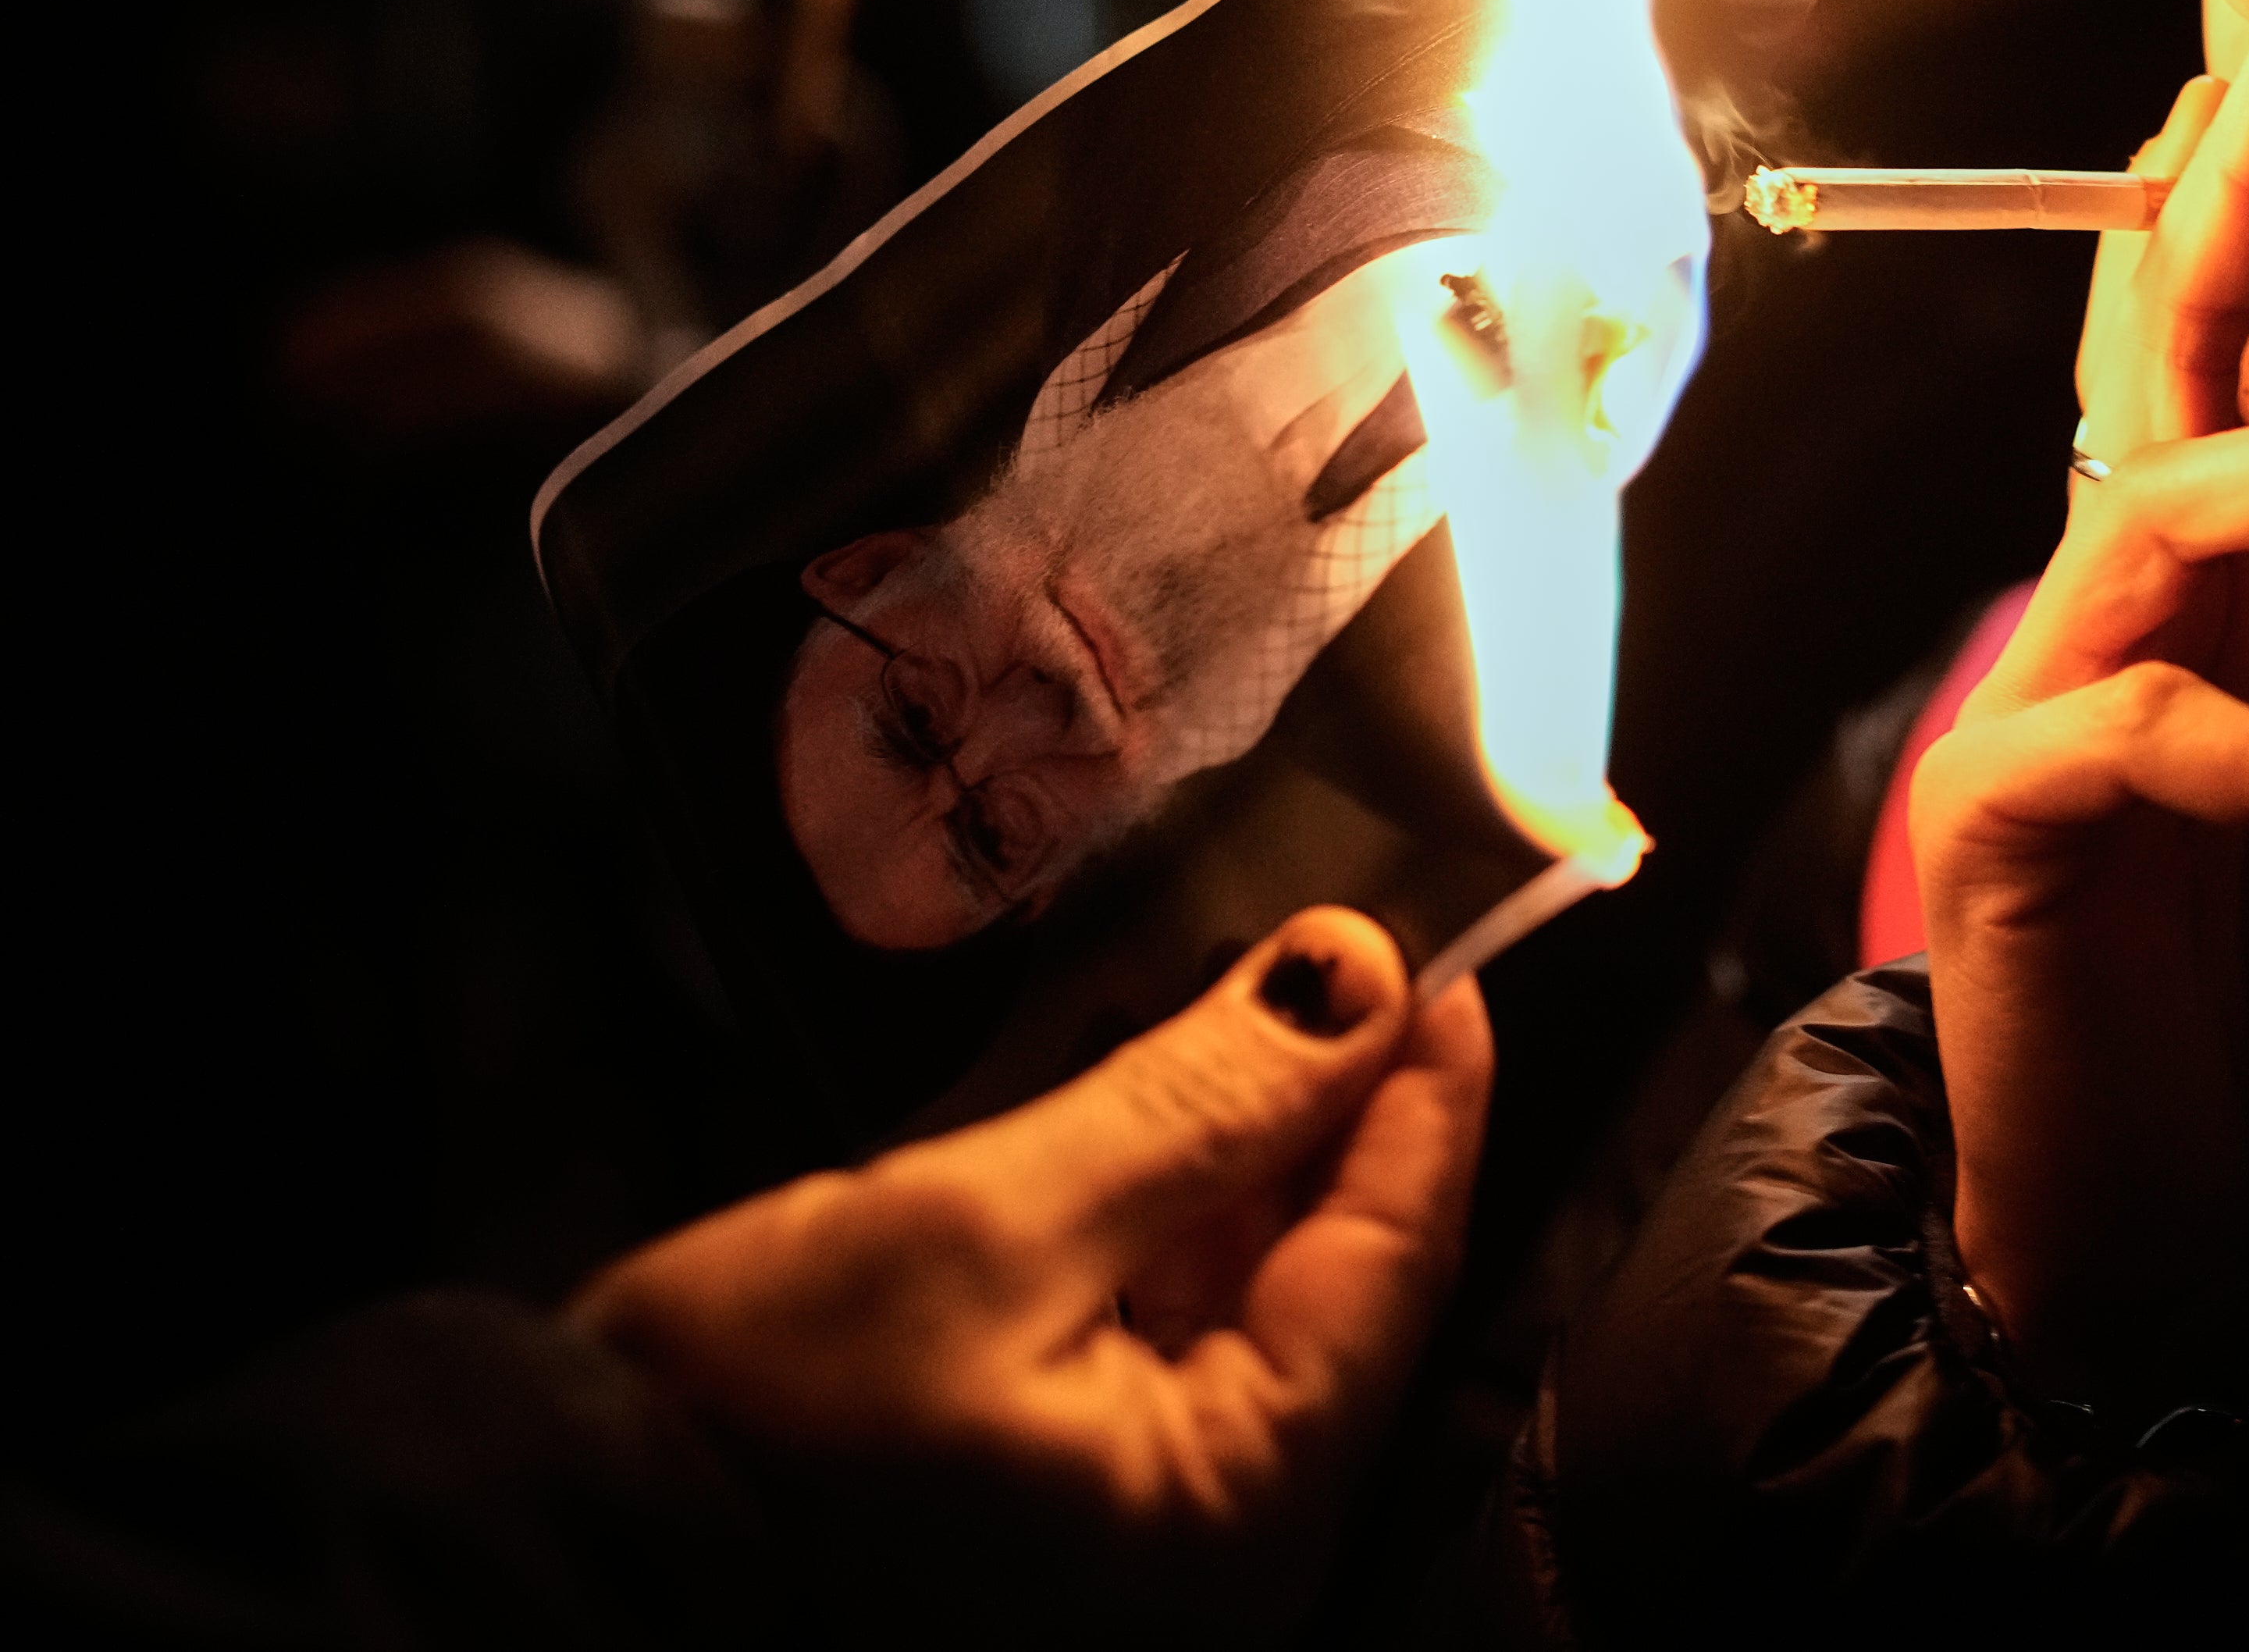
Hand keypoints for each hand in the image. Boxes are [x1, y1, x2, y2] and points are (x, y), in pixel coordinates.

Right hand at [572, 908, 1490, 1642]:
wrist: (566, 1548)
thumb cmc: (757, 1422)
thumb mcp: (984, 1229)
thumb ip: (1190, 1108)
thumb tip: (1350, 980)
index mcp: (1245, 1505)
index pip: (1398, 1257)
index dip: (1424, 1089)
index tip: (1439, 949)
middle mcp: (1226, 1539)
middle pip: (1336, 1280)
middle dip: (1325, 1108)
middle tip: (1328, 945)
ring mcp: (1145, 1529)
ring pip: (1248, 1298)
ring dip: (1238, 1149)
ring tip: (1230, 995)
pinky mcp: (1063, 1502)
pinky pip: (1161, 1337)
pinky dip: (1160, 1218)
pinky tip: (1140, 1101)